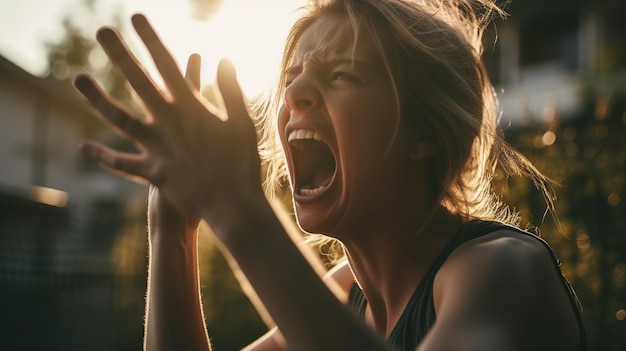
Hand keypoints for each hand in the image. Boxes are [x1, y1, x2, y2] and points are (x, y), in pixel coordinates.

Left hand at [75, 14, 261, 221]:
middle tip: (102, 31)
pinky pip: (122, 163)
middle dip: (119, 54)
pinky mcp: (152, 172)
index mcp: (192, 108)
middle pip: (138, 82)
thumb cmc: (242, 163)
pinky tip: (84, 146)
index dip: (151, 39)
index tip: (136, 18)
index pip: (167, 65)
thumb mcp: (242, 123)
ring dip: (97, 98)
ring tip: (78, 78)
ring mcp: (157, 147)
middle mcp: (169, 123)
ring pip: (119, 118)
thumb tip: (223, 58)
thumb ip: (231, 90)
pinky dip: (103, 156)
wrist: (233, 205)